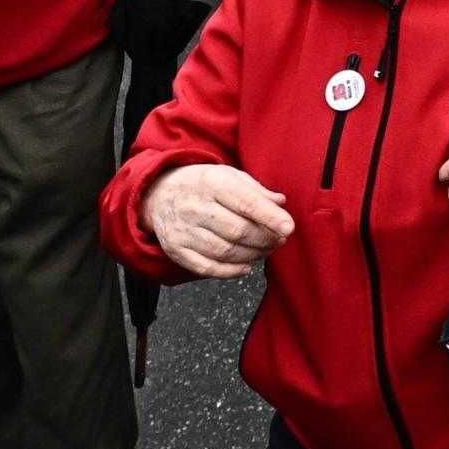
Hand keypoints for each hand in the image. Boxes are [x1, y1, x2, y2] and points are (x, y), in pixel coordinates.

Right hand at [141, 163, 292, 278]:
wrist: (159, 195)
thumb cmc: (203, 185)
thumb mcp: (229, 176)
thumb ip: (256, 191)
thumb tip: (280, 203)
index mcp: (212, 183)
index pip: (246, 202)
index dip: (270, 217)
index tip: (289, 227)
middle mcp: (195, 207)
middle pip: (238, 231)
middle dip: (265, 239)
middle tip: (279, 240)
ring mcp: (183, 230)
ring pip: (225, 252)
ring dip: (252, 255)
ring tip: (265, 251)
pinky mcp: (176, 250)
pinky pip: (207, 268)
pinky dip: (231, 272)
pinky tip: (246, 266)